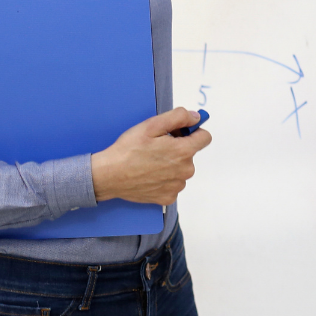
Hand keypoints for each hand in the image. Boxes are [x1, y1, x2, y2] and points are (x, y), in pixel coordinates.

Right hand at [90, 107, 211, 204]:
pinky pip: (172, 184)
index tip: (179, 132)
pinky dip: (164, 179)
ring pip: (181, 169)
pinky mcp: (168, 198)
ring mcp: (177, 186)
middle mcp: (185, 171)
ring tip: (150, 162)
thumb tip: (196, 118)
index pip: (205, 138)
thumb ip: (178, 117)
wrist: (109, 175)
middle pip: (190, 154)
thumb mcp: (152, 125)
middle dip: (177, 148)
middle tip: (156, 147)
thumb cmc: (128, 149)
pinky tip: (149, 175)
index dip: (192, 132)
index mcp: (184, 152)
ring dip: (171, 164)